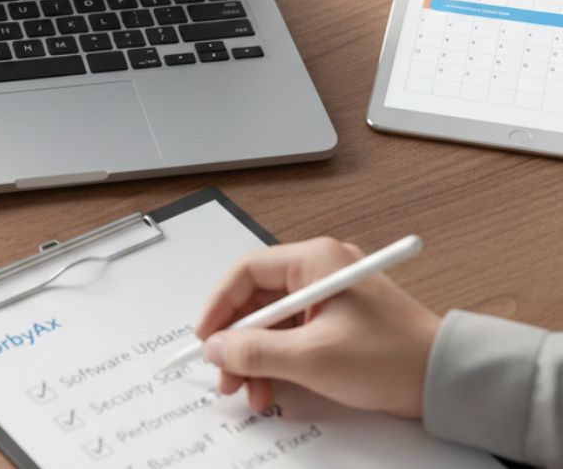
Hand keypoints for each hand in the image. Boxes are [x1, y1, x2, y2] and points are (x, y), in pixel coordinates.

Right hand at [195, 237, 441, 418]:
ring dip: (255, 358)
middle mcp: (320, 271)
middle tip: (225, 373)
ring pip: (272, 323)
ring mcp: (329, 297)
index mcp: (315, 261)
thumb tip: (216, 347)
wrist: (444, 379)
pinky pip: (292, 336)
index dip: (220, 307)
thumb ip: (255, 352)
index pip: (246, 272)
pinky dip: (277, 362)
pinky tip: (273, 389)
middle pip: (257, 300)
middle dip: (237, 341)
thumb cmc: (393, 357)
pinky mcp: (337, 322)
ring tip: (250, 391)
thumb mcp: (311, 357)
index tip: (206, 338)